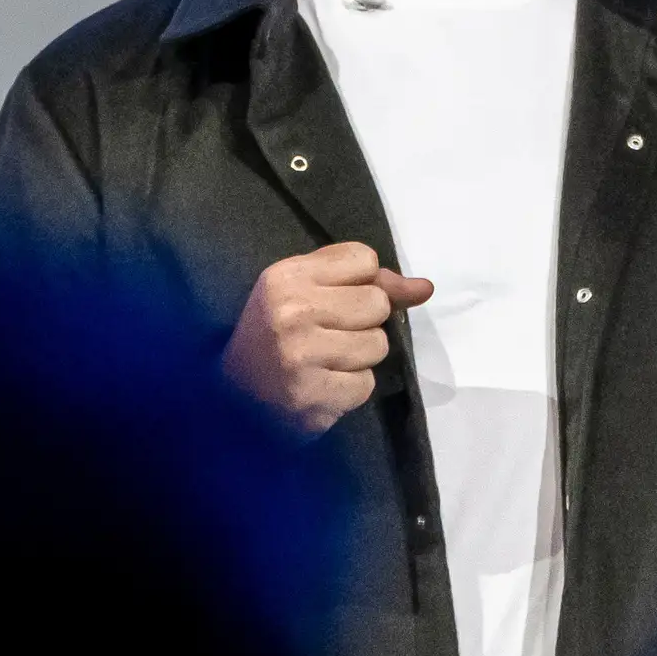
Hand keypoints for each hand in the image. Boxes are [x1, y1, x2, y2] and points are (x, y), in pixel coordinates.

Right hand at [226, 240, 431, 434]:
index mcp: (285, 276)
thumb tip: (425, 288)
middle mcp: (291, 311)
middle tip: (327, 337)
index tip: (331, 301)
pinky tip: (322, 386)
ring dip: (359, 358)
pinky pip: (365, 384)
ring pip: (377, 345)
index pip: (364, 260)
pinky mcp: (311, 395)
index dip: (358, 283)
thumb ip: (368, 284)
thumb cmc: (275, 335)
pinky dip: (350, 389)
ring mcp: (301, 355)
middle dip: (363, 323)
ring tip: (324, 363)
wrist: (231, 396)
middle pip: (377, 304)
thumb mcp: (308, 292)